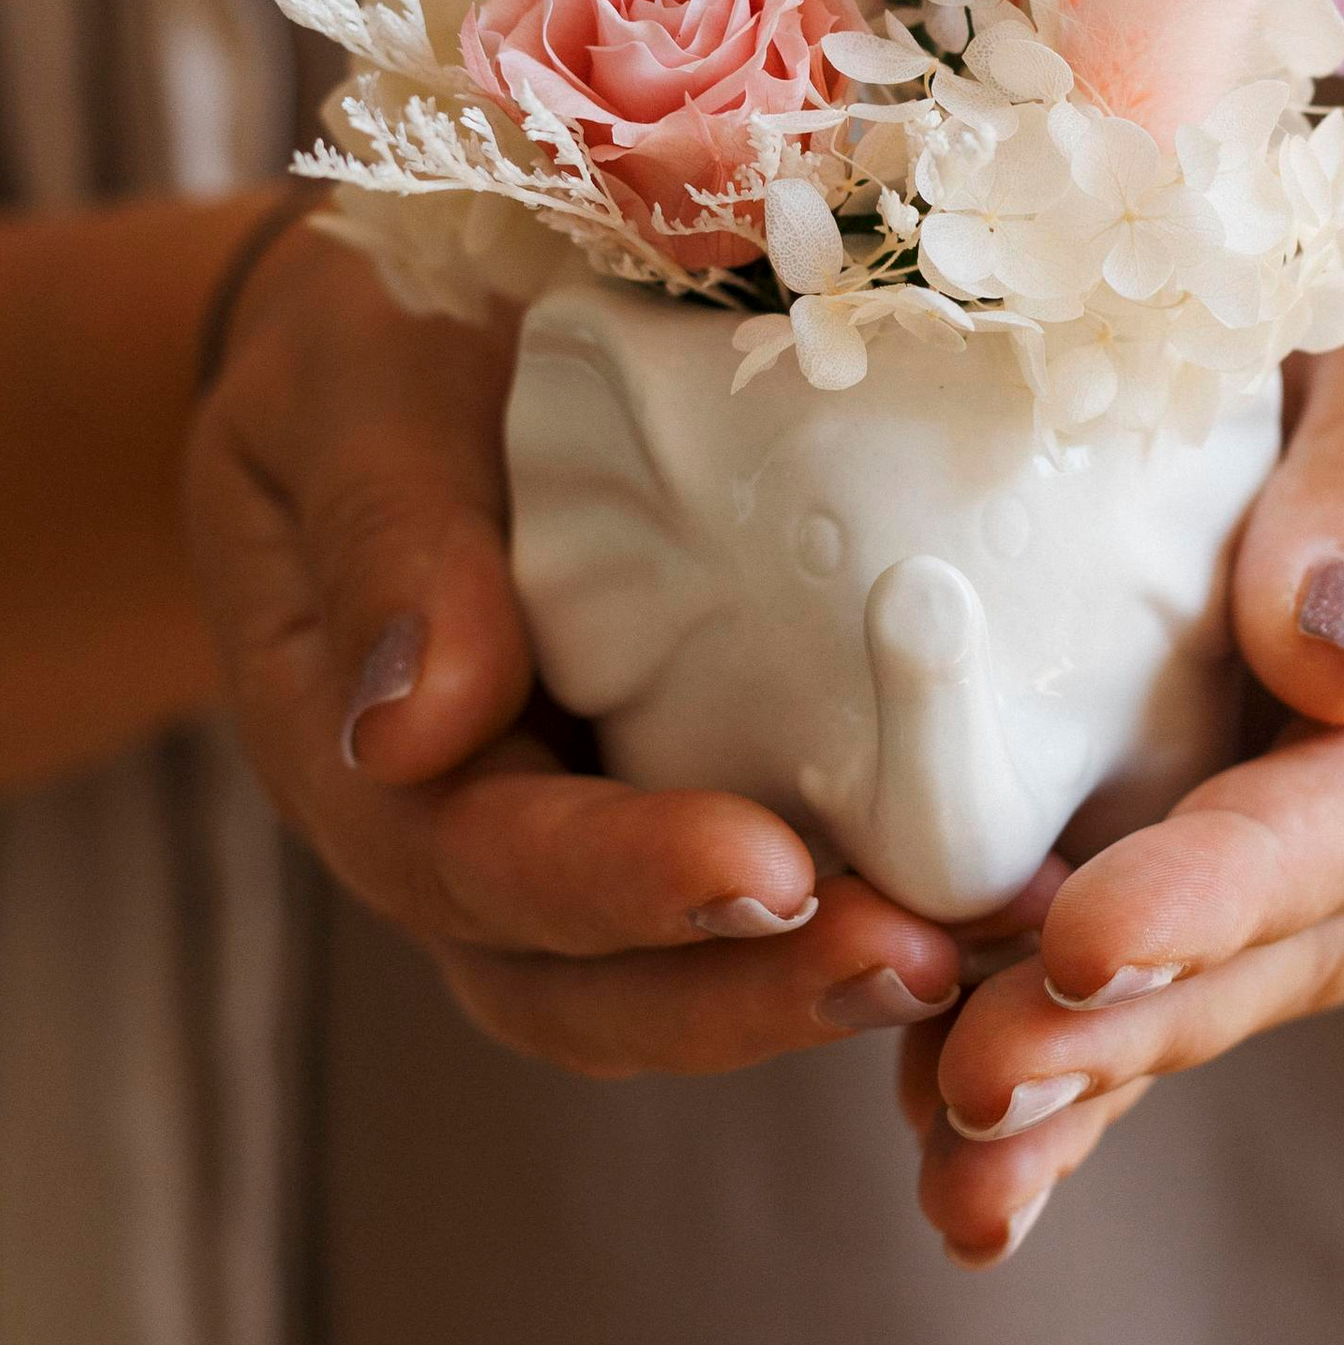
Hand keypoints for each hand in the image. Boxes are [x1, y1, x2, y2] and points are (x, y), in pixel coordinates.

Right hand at [183, 215, 967, 1067]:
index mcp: (358, 758)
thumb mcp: (346, 399)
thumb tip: (413, 732)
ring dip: (816, 988)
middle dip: (742, 994)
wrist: (388, 349)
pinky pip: (754, 909)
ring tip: (979, 955)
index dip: (611, 887)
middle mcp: (457, 842)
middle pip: (578, 992)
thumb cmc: (361, 351)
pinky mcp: (670, 800)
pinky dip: (864, 919)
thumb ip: (382, 542)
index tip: (765, 869)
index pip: (469, 866)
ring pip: (670, 987)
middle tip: (912, 960)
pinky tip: (996, 898)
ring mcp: (567, 841)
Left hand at [903, 117, 1343, 1263]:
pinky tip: (936, 1122)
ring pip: (1207, 979)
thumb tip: (1318, 651)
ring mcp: (1324, 818)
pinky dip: (1052, 1033)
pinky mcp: (1228, 804)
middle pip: (1281, 942)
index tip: (1088, 944)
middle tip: (968, 1090)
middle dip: (1127, 1029)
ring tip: (947, 1169)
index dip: (1229, 886)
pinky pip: (1142, 936)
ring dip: (1081, 1079)